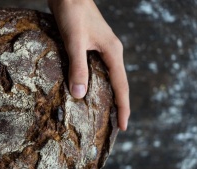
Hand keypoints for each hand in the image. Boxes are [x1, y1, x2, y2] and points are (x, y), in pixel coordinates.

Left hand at [48, 0, 129, 130]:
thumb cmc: (73, 13)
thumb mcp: (75, 41)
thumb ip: (78, 67)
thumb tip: (79, 95)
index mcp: (112, 52)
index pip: (121, 86)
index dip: (123, 108)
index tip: (124, 127)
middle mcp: (110, 52)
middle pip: (118, 84)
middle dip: (118, 105)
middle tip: (115, 126)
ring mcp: (101, 49)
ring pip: (107, 77)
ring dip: (107, 95)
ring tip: (103, 113)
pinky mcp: (90, 46)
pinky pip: (97, 70)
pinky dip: (95, 83)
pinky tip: (87, 90)